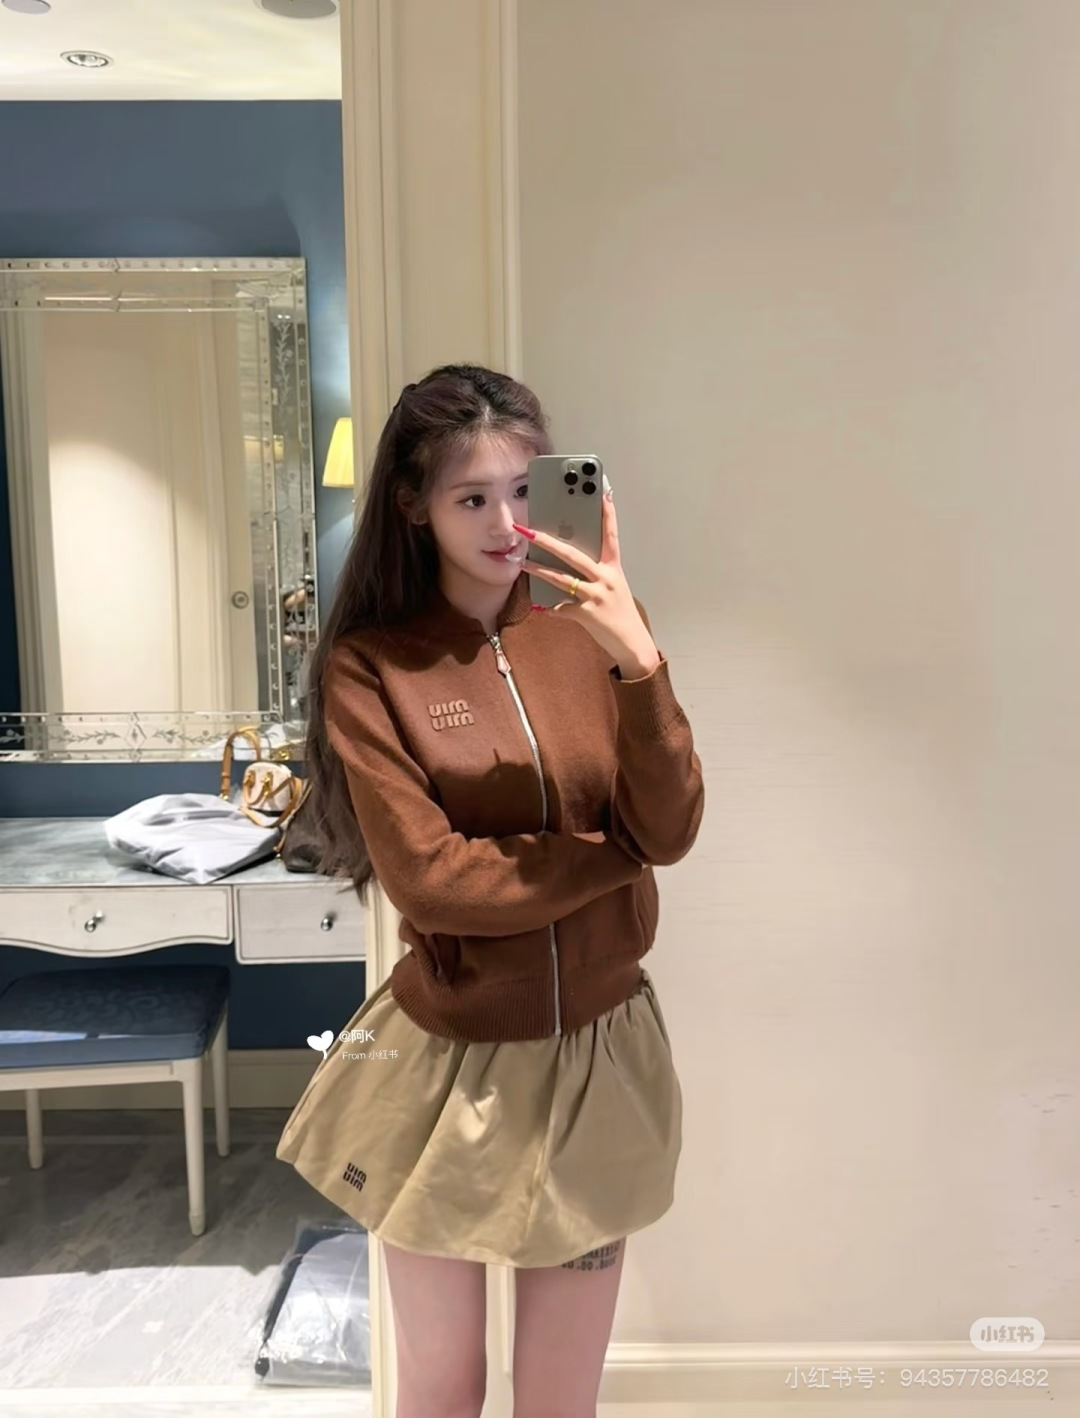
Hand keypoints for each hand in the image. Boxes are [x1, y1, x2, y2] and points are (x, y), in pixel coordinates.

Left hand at [513, 481, 660, 675]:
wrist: (632, 643)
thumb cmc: (620, 614)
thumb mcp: (613, 588)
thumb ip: (596, 574)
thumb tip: (570, 565)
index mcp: (614, 569)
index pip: (610, 536)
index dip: (608, 514)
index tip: (603, 492)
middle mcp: (606, 578)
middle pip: (573, 554)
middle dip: (548, 542)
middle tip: (529, 531)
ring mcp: (597, 595)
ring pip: (562, 579)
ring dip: (539, 570)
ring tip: (523, 563)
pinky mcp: (588, 613)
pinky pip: (562, 608)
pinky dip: (551, 608)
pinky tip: (541, 607)